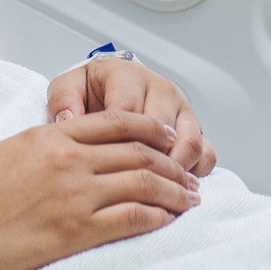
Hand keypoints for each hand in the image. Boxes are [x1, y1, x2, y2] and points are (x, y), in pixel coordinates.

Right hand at [0, 111, 200, 269]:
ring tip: (191, 200)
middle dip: (173, 164)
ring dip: (174, 192)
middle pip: (139, 153)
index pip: (115, 122)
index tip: (170, 137)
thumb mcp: (2, 153)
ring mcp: (74, 195)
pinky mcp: (75, 232)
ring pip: (143, 184)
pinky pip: (131, 219)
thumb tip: (61, 150)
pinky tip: (169, 221)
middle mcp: (68, 160)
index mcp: (49, 137)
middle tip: (191, 175)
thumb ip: (40, 148)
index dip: (151, 129)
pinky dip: (157, 218)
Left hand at [48, 56, 216, 176]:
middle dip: (148, 162)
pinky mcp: (195, 128)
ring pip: (189, 141)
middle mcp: (159, 89)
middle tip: (132, 189)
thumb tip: (68, 120)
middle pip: (163, 129)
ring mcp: (181, 109)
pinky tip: (175, 189)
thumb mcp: (67, 90)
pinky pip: (206, 152)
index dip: (120, 143)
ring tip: (156, 194)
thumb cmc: (87, 94)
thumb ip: (64, 101)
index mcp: (127, 75)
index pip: (128, 110)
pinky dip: (195, 173)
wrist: (106, 91)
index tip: (108, 167)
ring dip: (174, 171)